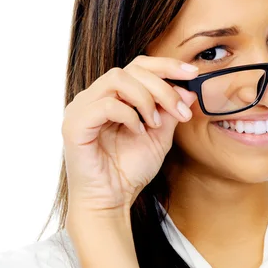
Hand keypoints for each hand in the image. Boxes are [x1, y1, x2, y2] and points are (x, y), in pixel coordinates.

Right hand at [61, 55, 197, 216]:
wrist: (110, 201)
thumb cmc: (129, 170)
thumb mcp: (160, 137)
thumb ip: (170, 112)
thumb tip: (189, 91)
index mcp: (112, 96)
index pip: (138, 66)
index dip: (166, 65)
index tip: (192, 74)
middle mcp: (94, 97)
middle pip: (131, 69)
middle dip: (162, 87)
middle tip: (180, 111)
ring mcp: (81, 108)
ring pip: (117, 79)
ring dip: (145, 99)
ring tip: (154, 124)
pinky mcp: (75, 125)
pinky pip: (105, 104)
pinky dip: (128, 115)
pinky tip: (137, 132)